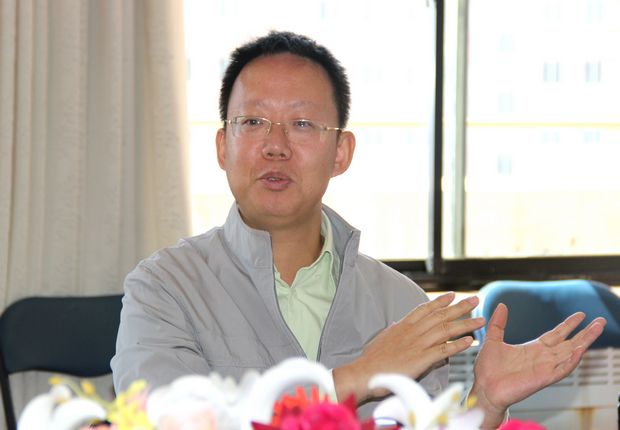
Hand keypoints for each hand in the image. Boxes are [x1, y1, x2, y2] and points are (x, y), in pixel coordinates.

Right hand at [333, 292, 485, 403]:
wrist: (366, 372)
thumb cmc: (372, 359)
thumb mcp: (383, 338)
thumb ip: (394, 331)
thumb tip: (398, 324)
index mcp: (404, 326)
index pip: (425, 309)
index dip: (440, 301)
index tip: (452, 295)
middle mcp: (413, 331)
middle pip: (441, 316)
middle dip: (460, 307)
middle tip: (475, 300)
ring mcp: (418, 344)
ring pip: (446, 330)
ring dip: (465, 324)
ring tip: (480, 320)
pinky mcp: (421, 359)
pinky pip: (443, 350)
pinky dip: (457, 345)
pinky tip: (469, 341)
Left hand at [470, 303, 605, 428]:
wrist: (484, 388)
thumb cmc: (488, 369)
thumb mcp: (493, 340)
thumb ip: (498, 323)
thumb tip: (502, 306)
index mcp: (533, 349)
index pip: (556, 335)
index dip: (568, 325)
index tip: (580, 315)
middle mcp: (542, 358)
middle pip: (569, 343)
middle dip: (585, 332)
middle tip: (600, 321)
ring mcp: (545, 368)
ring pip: (570, 354)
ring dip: (584, 342)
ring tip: (597, 329)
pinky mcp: (543, 379)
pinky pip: (561, 369)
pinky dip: (571, 361)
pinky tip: (580, 351)